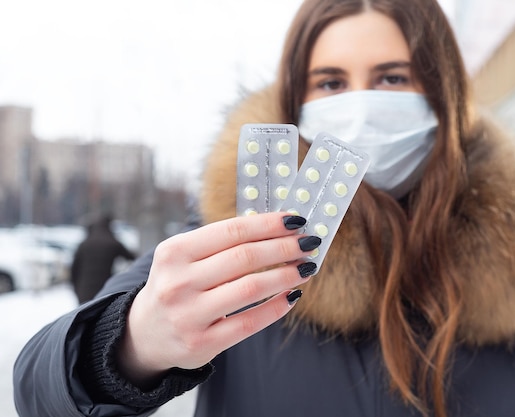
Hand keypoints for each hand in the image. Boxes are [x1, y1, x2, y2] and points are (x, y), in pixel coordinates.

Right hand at [117, 212, 318, 386]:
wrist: (144, 334)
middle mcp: (178, 282)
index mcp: (174, 251)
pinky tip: (293, 294)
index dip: (269, 224)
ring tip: (306, 267)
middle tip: (309, 243)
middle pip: (245, 257)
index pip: (232, 230)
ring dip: (286, 275)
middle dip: (284, 248)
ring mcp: (189, 315)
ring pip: (251, 288)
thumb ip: (221, 242)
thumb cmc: (176, 285)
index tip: (296, 220)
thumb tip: (276, 227)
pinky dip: (277, 307)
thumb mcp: (184, 257)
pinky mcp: (202, 343)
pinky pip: (250, 322)